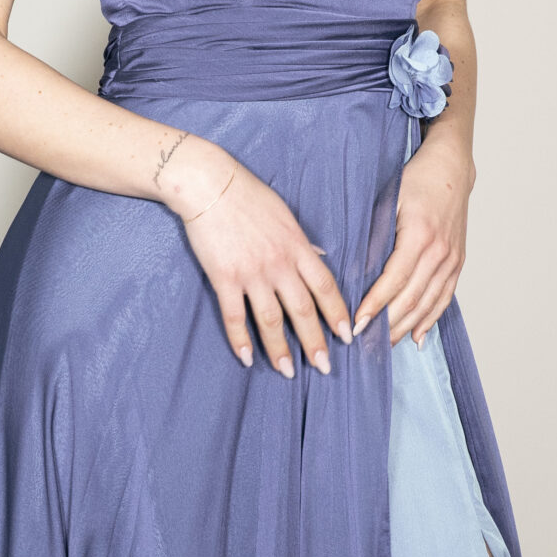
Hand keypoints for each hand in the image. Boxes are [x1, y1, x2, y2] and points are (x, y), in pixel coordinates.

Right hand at [180, 162, 353, 376]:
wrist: (209, 184)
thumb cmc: (248, 195)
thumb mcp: (285, 214)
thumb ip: (303, 240)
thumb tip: (321, 255)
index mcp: (297, 247)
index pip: (325, 286)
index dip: (337, 313)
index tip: (346, 336)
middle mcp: (279, 263)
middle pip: (303, 310)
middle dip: (316, 342)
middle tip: (324, 367)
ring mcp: (252, 272)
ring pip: (271, 319)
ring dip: (280, 349)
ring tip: (287, 373)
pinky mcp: (224, 277)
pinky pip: (235, 316)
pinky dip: (240, 340)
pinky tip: (246, 358)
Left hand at [353, 137, 470, 345]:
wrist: (452, 167)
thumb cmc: (414, 179)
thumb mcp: (387, 199)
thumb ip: (371, 232)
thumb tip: (348, 265)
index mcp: (420, 235)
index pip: (394, 280)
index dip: (375, 305)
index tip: (356, 324)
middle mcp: (440, 251)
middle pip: (411, 298)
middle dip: (387, 324)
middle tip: (365, 343)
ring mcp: (452, 259)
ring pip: (428, 303)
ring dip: (406, 327)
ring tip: (385, 345)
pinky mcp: (458, 262)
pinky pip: (445, 297)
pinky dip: (431, 319)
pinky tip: (417, 337)